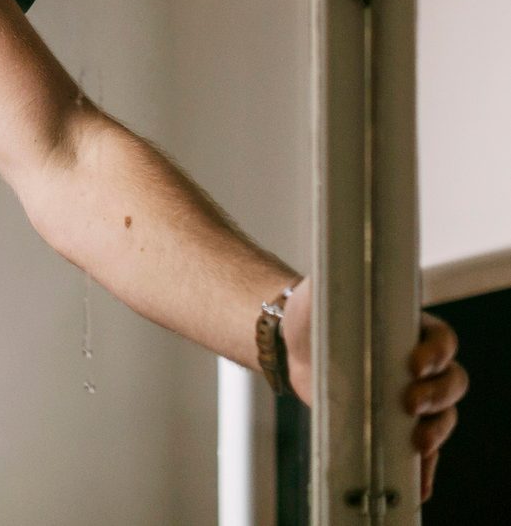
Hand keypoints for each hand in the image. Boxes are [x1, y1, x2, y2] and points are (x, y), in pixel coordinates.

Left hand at [278, 278, 467, 502]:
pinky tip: (421, 487)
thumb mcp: (325, 288)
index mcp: (412, 329)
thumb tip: (344, 254)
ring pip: (443, 416)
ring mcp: (408, 394)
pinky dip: (425, 468)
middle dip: (438, 395)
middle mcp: (419, 363)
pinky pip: (420, 450)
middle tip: (409, 401)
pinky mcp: (392, 422)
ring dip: (438, 430)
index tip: (414, 362)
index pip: (442, 341)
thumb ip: (341, 278)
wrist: (288, 341)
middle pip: (451, 382)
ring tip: (418, 441)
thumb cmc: (312, 310)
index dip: (436, 352)